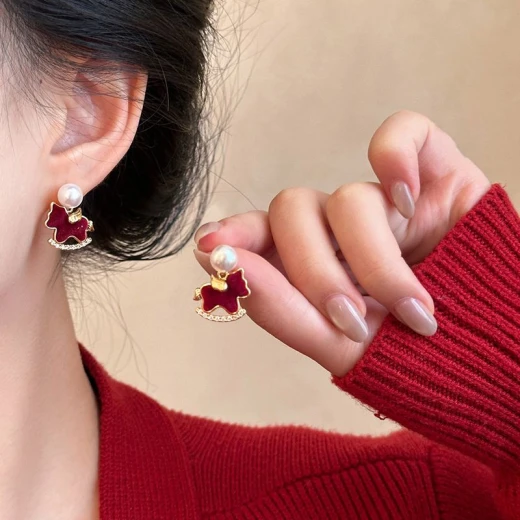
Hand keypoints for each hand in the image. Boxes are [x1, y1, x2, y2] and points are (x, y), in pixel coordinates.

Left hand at [194, 111, 490, 376]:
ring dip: (372, 260)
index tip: (212, 252)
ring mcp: (386, 200)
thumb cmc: (418, 358)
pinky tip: (407, 200)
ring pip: (347, 197)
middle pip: (293, 212)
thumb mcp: (344, 346)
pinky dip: (396, 158)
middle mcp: (342, 228)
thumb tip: (222, 265)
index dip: (235, 234)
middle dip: (313, 270)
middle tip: (349, 319)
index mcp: (314, 264)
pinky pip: (403, 132)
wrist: (496, 356)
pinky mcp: (435, 173)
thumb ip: (280, 309)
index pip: (262, 232)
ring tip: (410, 311)